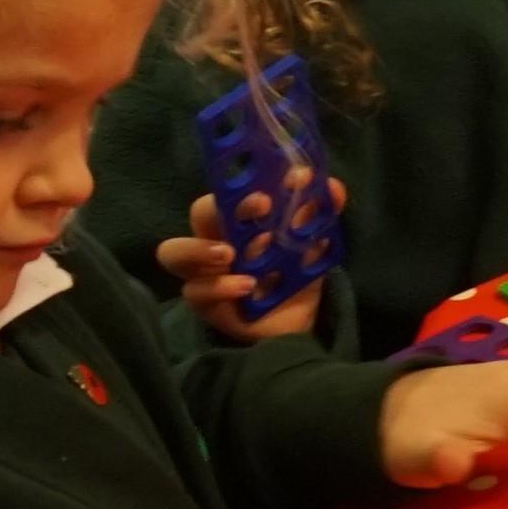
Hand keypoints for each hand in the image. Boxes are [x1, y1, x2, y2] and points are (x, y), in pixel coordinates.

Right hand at [157, 189, 326, 343]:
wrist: (297, 324)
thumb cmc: (293, 276)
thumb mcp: (313, 245)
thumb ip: (322, 215)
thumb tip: (333, 187)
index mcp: (238, 221)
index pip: (229, 193)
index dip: (247, 184)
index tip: (280, 185)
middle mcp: (214, 240)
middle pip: (199, 214)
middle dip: (221, 209)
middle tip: (260, 208)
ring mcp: (203, 272)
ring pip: (174, 252)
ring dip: (200, 249)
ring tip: (230, 254)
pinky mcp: (204, 302)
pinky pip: (196, 291)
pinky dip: (220, 286)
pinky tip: (246, 286)